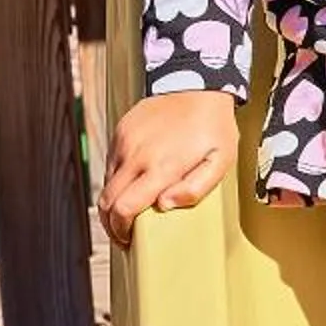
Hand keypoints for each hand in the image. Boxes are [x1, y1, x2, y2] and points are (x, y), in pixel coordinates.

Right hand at [97, 90, 238, 246]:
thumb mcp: (220, 161)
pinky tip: (132, 184)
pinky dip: (116, 180)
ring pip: (106, 184)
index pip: (123, 208)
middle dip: (111, 224)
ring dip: (112, 203)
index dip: (120, 231)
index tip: (128, 241)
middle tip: (124, 236)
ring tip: (128, 212)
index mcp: (160, 167)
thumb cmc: (214, 126)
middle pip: (107, 201)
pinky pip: (111, 163)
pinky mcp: (122, 130)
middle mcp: (136, 154)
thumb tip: (164, 206)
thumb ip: (194, 189)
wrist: (198, 83)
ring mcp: (126, 141)